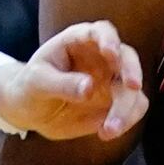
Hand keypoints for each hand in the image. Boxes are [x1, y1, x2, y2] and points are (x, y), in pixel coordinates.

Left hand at [0, 19, 148, 140]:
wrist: (31, 111)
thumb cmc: (30, 87)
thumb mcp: (37, 83)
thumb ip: (61, 83)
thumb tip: (89, 88)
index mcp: (79, 41)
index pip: (100, 31)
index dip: (109, 39)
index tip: (111, 53)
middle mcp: (101, 57)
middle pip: (127, 57)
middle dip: (132, 71)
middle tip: (132, 87)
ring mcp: (111, 80)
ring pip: (133, 88)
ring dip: (127, 107)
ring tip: (108, 130)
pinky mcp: (117, 102)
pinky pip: (133, 108)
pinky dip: (127, 121)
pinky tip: (105, 133)